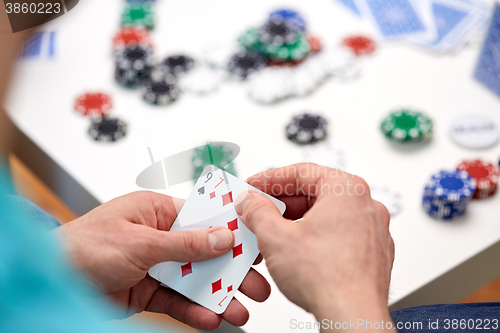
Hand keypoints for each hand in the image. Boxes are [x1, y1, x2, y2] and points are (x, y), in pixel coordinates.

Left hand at [56, 191, 270, 329]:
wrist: (49, 281)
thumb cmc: (82, 246)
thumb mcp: (140, 242)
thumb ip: (184, 244)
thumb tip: (222, 237)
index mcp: (156, 211)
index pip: (202, 218)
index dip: (230, 230)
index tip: (254, 242)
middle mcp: (158, 237)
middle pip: (204, 252)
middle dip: (230, 269)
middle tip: (256, 284)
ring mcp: (154, 265)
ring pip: (194, 279)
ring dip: (216, 295)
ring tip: (239, 310)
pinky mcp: (147, 291)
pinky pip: (177, 300)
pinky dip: (193, 310)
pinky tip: (210, 318)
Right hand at [235, 164, 393, 328]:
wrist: (353, 317)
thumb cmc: (328, 279)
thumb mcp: (276, 237)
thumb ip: (257, 211)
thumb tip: (250, 201)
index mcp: (347, 190)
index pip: (302, 172)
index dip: (270, 179)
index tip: (253, 186)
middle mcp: (365, 205)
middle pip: (315, 192)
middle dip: (282, 202)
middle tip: (258, 209)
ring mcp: (371, 230)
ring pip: (326, 215)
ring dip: (296, 221)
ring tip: (272, 233)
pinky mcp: (371, 253)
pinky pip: (338, 234)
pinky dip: (315, 237)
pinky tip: (295, 250)